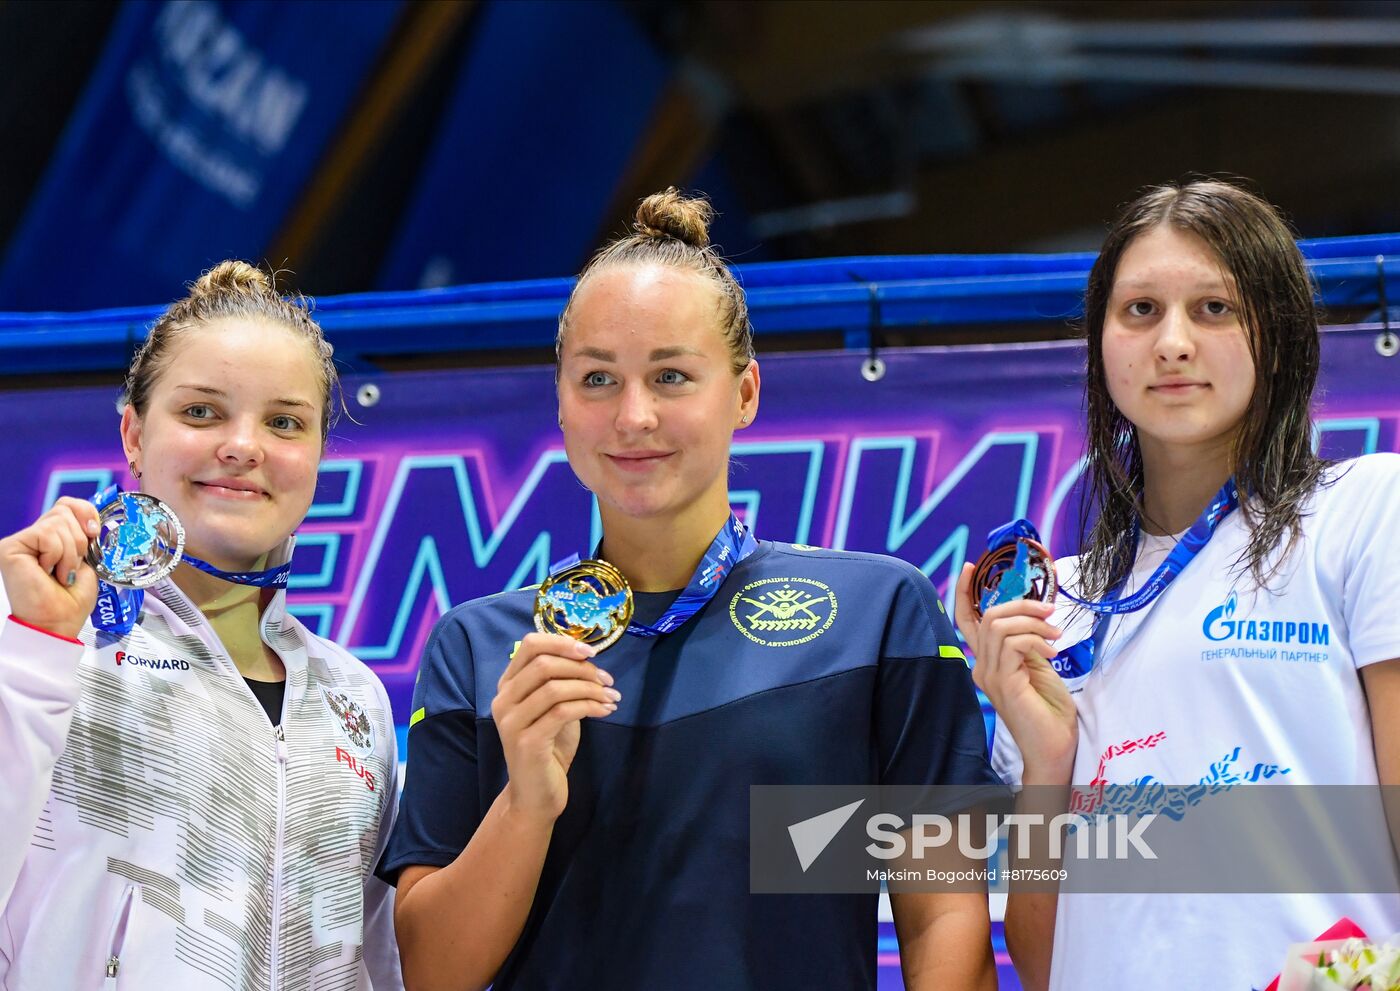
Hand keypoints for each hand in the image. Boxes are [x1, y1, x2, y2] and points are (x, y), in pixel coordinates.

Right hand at [0, 497, 100, 640]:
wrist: (59, 622)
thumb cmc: (71, 599)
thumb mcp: (87, 560)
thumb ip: (85, 534)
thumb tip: (92, 519)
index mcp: (52, 537)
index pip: (68, 504)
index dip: (86, 512)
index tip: (94, 533)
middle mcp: (33, 537)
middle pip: (64, 510)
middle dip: (80, 540)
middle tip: (72, 566)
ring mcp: (20, 541)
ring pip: (58, 522)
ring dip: (70, 553)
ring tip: (59, 573)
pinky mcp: (10, 547)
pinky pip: (47, 535)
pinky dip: (57, 556)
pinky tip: (47, 572)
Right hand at [491, 632, 619, 823]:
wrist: (535, 795)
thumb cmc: (548, 748)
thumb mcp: (554, 708)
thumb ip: (562, 681)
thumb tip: (588, 657)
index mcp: (507, 685)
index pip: (529, 645)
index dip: (562, 642)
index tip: (590, 652)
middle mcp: (503, 700)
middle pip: (544, 664)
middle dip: (582, 668)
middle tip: (608, 681)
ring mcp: (511, 722)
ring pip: (554, 688)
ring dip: (590, 689)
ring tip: (612, 698)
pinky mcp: (526, 742)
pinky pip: (562, 712)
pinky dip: (589, 706)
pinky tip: (605, 711)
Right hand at [955, 563, 1076, 783]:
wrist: (1054, 750)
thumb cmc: (1050, 713)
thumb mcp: (1038, 667)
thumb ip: (1027, 643)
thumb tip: (1033, 617)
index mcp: (988, 662)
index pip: (967, 621)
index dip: (965, 592)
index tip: (972, 567)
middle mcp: (982, 667)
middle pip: (988, 616)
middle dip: (1022, 605)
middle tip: (1050, 613)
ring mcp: (989, 676)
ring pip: (999, 625)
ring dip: (1033, 622)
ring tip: (1055, 636)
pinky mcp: (1003, 683)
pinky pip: (1012, 643)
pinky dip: (1036, 640)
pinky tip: (1052, 653)